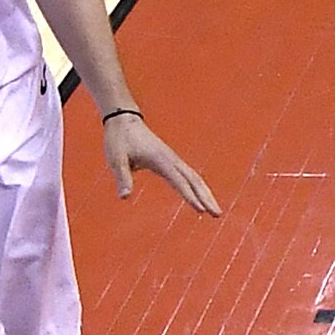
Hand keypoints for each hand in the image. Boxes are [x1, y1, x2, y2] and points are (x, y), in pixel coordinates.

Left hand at [104, 110, 221, 214]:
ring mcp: (172, 159)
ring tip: (215, 211)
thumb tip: (124, 197)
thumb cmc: (119, 139)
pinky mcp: (170, 161)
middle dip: (207, 197)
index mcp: (160, 160)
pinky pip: (189, 176)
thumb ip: (123, 178)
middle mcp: (171, 160)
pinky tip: (201, 198)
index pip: (179, 181)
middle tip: (218, 214)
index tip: (201, 210)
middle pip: (195, 180)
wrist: (124, 120)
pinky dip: (198, 188)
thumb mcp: (116, 159)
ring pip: (195, 178)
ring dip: (206, 194)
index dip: (190, 196)